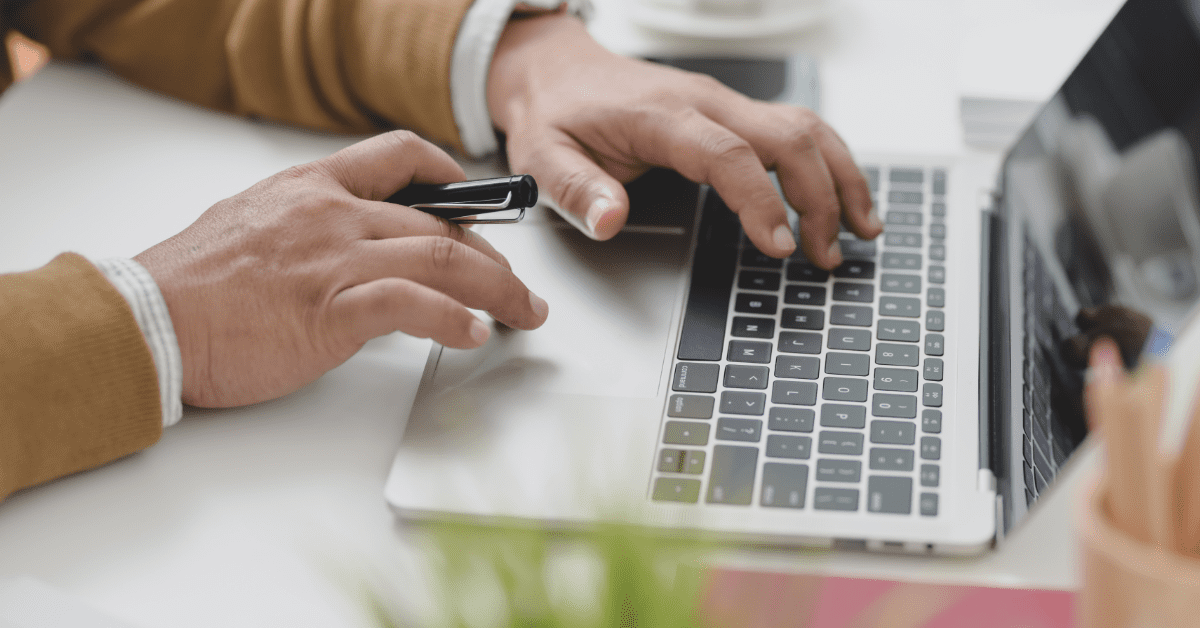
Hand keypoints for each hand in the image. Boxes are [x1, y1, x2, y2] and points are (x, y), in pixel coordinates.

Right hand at [135, 131, 548, 407]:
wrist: (147, 321)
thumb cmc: (189, 287)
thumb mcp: (250, 228)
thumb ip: (306, 230)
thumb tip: (343, 253)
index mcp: (311, 188)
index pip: (398, 157)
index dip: (449, 174)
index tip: (472, 196)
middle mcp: (333, 215)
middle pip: (441, 222)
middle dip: (491, 256)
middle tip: (514, 284)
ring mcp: (337, 259)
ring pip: (444, 259)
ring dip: (498, 290)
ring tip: (522, 312)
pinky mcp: (335, 309)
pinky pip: (417, 306)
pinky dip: (457, 320)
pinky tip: (476, 335)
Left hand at [487, 13, 881, 267]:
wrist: (556, 71)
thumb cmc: (555, 115)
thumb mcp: (542, 157)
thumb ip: (577, 190)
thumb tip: (610, 221)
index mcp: (661, 114)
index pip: (728, 154)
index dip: (762, 200)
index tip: (781, 246)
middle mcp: (704, 101)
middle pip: (787, 137)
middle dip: (820, 197)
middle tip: (826, 254)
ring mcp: (724, 102)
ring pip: (804, 128)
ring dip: (840, 177)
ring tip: (861, 230)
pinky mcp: (733, 112)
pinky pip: (796, 129)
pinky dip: (829, 163)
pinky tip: (844, 198)